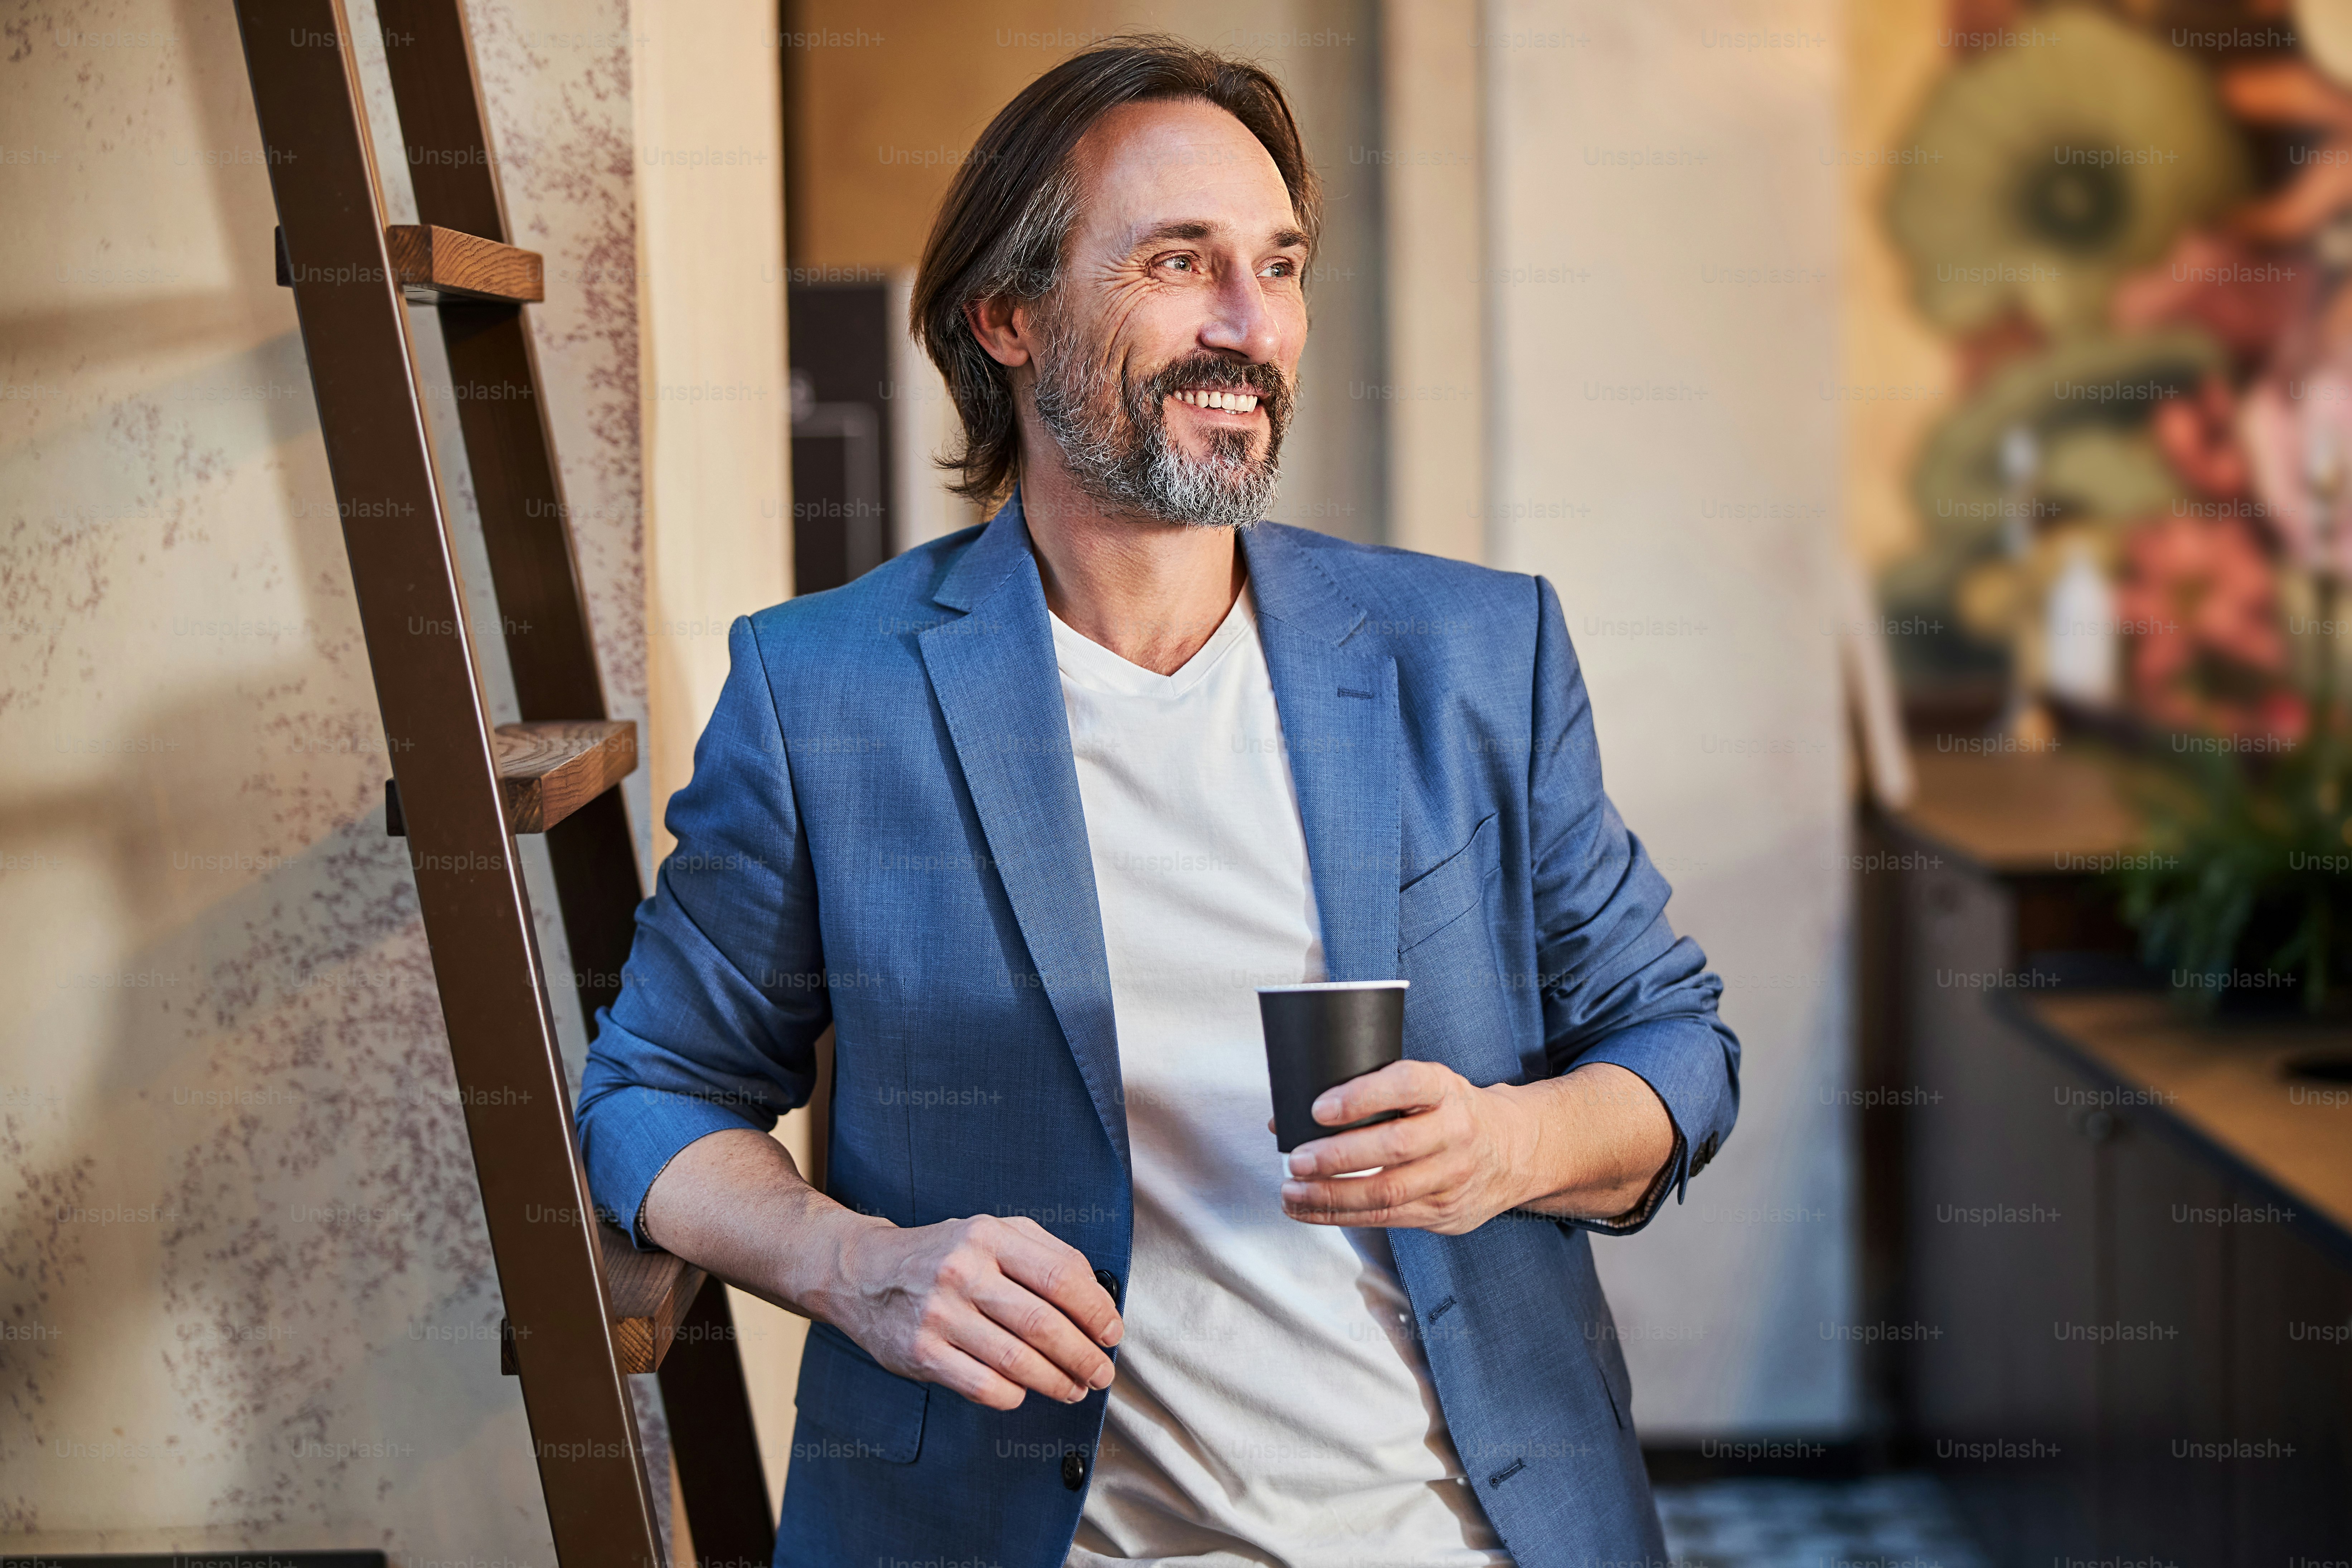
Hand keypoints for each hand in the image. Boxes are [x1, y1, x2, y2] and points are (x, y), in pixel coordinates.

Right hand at [830, 1213, 1122, 1411]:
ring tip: (1076, 1388)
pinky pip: (984, 1386)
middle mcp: (962, 1271)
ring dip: (1058, 1381)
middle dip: (1084, 1355)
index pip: (1060, 1275)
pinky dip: (1015, 1395)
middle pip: (1043, 1324)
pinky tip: (1026, 1391)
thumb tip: (1096, 1296)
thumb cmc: (942, 1254)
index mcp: (988, 1235)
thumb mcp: (991, 1232)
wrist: (863, 1273)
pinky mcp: (921, 1353)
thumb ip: (1045, 1253)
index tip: (1112, 1332)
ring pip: (1017, 1361)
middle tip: (1102, 1372)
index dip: (1096, 1310)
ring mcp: (939, 1315)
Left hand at [1276, 1060, 1674, 1232]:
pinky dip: (1341, 1215)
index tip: (1319, 1107)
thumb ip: (1370, 1092)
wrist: (1515, 1151)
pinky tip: (1309, 1208)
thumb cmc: (1451, 1111)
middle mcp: (1455, 1133)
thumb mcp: (1428, 1086)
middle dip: (1338, 1156)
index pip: (1406, 1085)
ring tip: (1292, 1190)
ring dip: (1331, 1195)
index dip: (1361, 1096)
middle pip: (1394, 1147)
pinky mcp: (1443, 1213)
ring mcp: (1452, 1178)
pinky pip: (1386, 1218)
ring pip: (1387, 1192)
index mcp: (1447, 1089)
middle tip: (1297, 1158)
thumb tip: (1288, 1111)